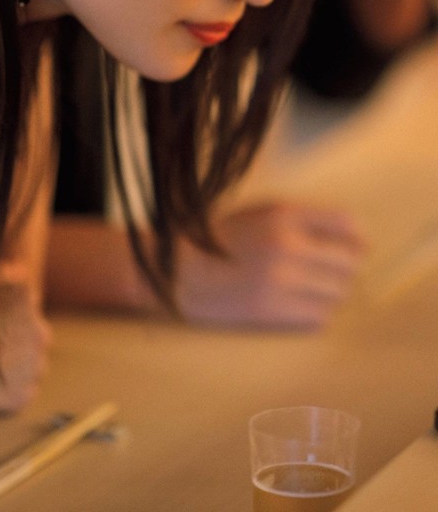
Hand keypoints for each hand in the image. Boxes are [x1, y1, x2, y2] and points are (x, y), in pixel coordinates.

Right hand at [176, 203, 366, 329]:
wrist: (176, 270)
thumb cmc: (218, 240)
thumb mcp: (257, 213)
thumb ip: (298, 220)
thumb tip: (351, 237)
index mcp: (282, 214)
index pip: (345, 225)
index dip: (354, 240)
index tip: (353, 249)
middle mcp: (286, 243)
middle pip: (347, 263)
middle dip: (342, 271)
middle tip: (327, 276)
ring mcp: (280, 279)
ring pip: (336, 293)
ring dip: (328, 295)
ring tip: (308, 293)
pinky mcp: (270, 310)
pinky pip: (318, 317)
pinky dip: (314, 314)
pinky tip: (295, 308)